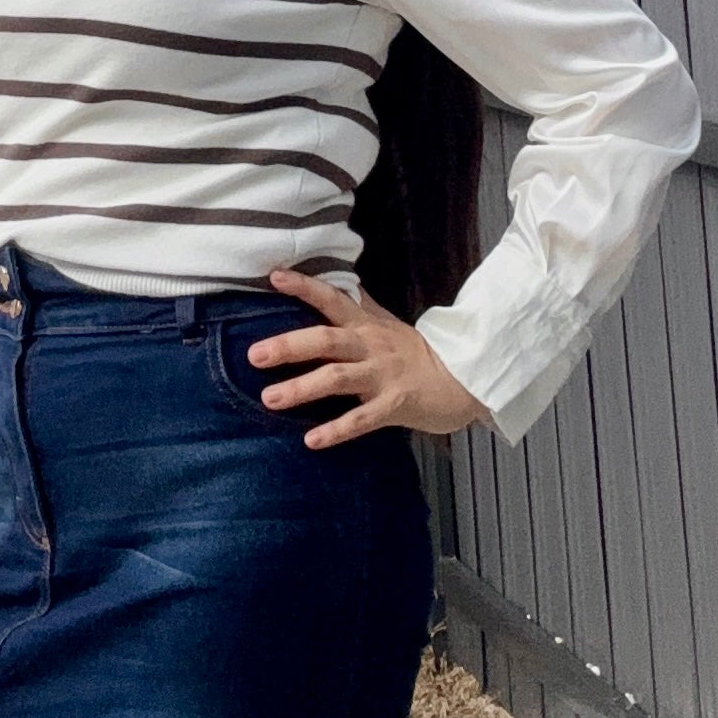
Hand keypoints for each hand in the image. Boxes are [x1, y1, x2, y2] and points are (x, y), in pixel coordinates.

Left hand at [250, 267, 490, 447]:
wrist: (463, 380)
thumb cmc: (415, 352)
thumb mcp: (386, 323)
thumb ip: (359, 306)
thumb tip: (337, 280)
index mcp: (366, 324)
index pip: (332, 298)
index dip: (304, 287)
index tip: (275, 277)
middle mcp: (370, 346)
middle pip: (326, 341)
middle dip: (289, 346)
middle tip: (254, 355)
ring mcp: (382, 376)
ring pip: (337, 379)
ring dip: (301, 388)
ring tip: (269, 398)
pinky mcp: (395, 406)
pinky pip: (361, 420)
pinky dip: (336, 430)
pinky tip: (311, 440)